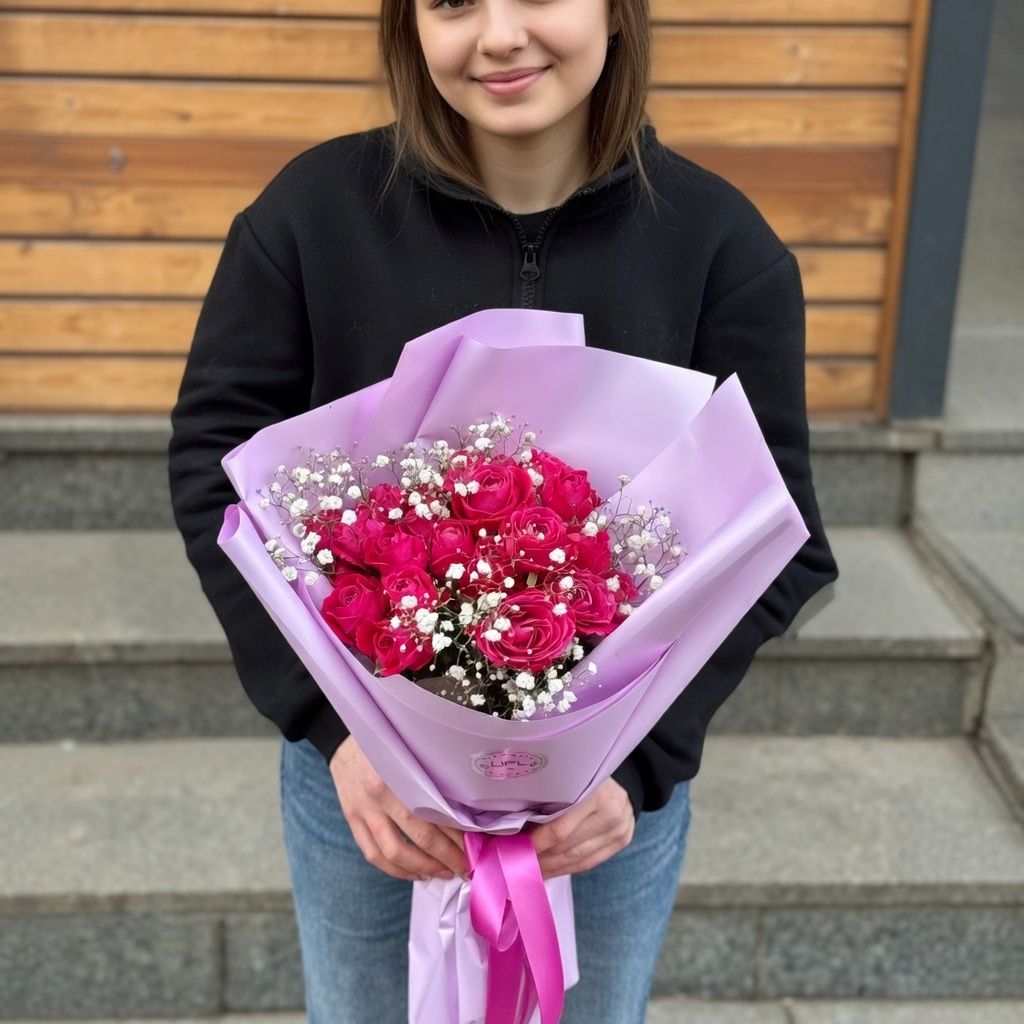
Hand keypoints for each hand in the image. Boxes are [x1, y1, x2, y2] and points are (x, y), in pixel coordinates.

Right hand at [329, 735, 467, 881]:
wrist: (341, 738)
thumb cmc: (387, 742)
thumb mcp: (411, 752)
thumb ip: (432, 778)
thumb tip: (463, 810)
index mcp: (400, 774)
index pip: (435, 814)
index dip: (457, 835)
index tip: (475, 846)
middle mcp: (380, 794)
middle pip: (418, 837)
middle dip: (445, 857)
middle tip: (464, 868)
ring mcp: (363, 810)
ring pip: (393, 852)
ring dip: (421, 868)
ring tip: (442, 873)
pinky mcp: (352, 820)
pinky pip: (372, 853)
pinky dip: (395, 869)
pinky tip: (414, 873)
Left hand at [528, 778, 634, 878]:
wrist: (625, 781)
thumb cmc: (586, 778)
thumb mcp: (569, 782)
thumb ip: (550, 802)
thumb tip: (519, 828)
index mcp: (593, 793)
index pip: (560, 829)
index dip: (537, 842)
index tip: (517, 848)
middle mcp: (610, 812)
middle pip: (568, 847)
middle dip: (541, 857)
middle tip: (519, 863)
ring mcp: (619, 829)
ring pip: (578, 859)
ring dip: (552, 868)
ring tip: (532, 871)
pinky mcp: (622, 841)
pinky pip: (589, 862)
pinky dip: (567, 869)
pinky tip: (551, 872)